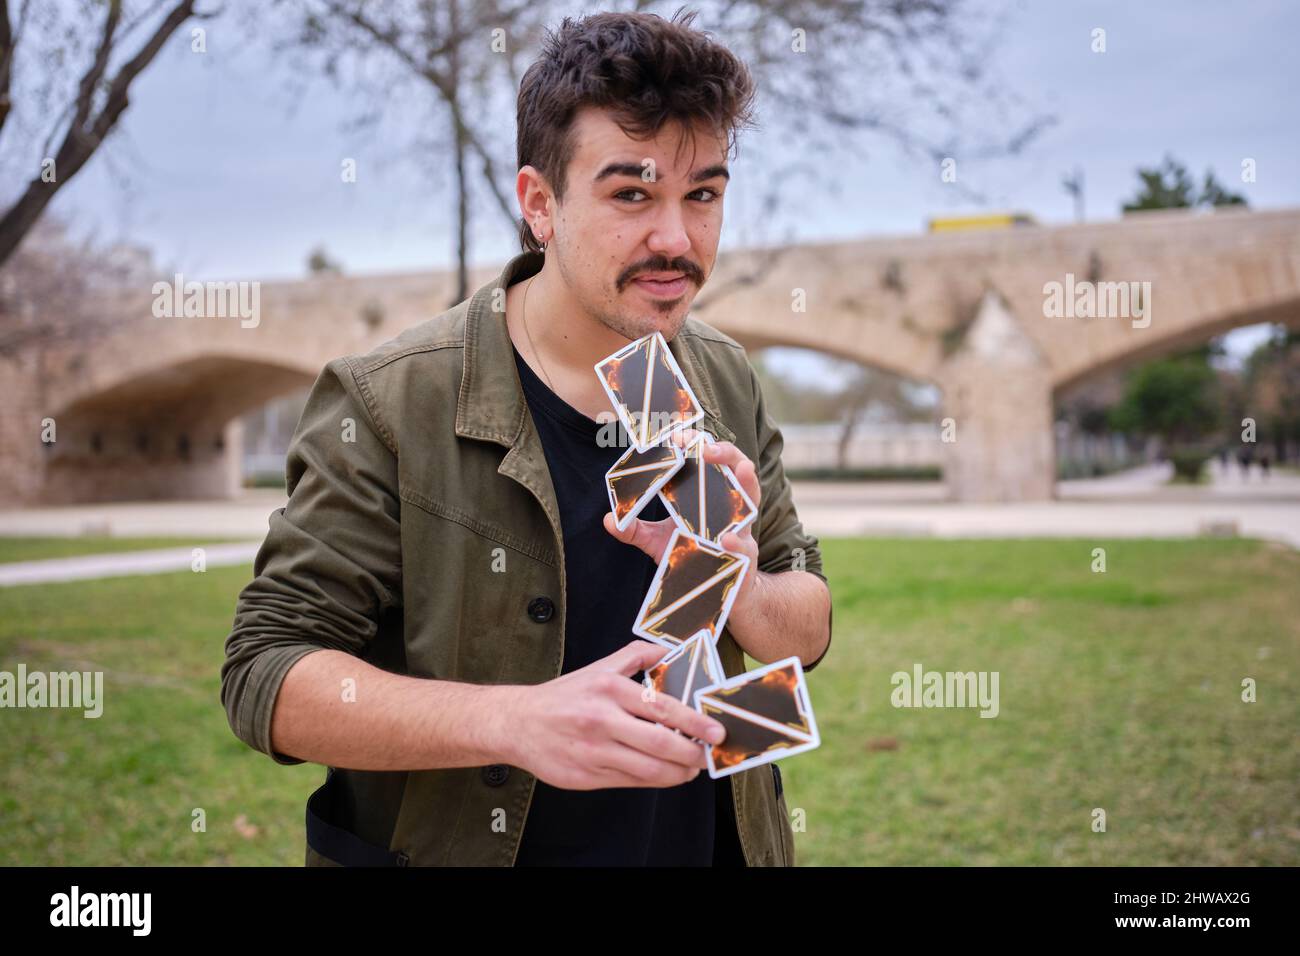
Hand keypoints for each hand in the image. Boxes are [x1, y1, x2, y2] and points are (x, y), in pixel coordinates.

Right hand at [505, 640, 726, 789]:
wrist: (518, 724)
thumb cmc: (563, 696)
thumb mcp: (598, 669)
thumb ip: (635, 656)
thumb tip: (670, 651)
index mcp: (608, 690)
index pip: (662, 708)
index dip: (695, 723)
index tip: (716, 731)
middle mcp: (602, 721)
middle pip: (661, 743)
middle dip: (693, 753)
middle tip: (708, 754)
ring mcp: (594, 752)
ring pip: (649, 770)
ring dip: (678, 773)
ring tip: (691, 769)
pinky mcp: (586, 777)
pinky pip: (631, 782)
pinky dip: (654, 780)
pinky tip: (665, 774)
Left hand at [602, 427, 761, 611]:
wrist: (715, 592)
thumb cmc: (691, 557)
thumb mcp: (659, 542)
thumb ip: (635, 530)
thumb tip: (607, 520)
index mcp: (710, 494)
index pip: (707, 460)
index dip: (696, 443)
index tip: (677, 434)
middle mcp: (729, 504)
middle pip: (736, 466)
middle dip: (723, 452)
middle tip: (703, 446)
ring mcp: (741, 527)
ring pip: (753, 497)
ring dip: (747, 482)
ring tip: (740, 470)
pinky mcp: (744, 555)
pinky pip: (744, 545)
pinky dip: (735, 541)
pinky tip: (724, 538)